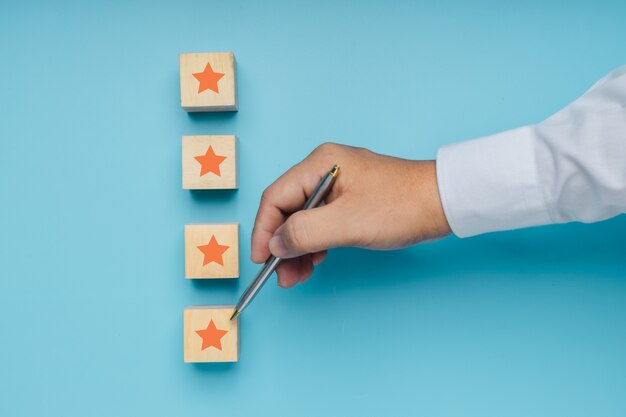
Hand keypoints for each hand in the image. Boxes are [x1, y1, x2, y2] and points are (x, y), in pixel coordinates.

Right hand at [251, 143, 450, 287]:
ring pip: (303, 218)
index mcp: (320, 164)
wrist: (443, 203)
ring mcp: (339, 184)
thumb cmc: (401, 206)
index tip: (261, 259)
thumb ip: (304, 233)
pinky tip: (315, 260)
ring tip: (296, 276)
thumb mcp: (347, 223)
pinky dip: (315, 243)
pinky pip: (321, 221)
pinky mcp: (351, 199)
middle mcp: (325, 169)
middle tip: (281, 275)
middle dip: (281, 244)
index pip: (275, 197)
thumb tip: (274, 244)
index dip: (263, 231)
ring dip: (297, 248)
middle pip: (287, 208)